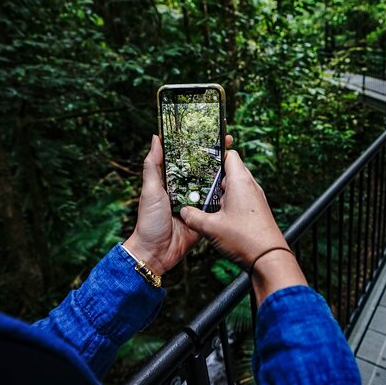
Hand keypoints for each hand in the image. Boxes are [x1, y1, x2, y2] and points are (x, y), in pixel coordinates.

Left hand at [125, 134, 231, 274]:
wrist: (156, 252)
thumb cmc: (148, 221)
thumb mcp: (150, 190)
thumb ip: (153, 165)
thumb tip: (156, 137)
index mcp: (171, 180)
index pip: (186, 158)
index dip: (197, 145)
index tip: (208, 132)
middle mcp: (185, 189)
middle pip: (202, 169)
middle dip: (214, 156)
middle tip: (228, 142)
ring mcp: (196, 202)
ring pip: (212, 184)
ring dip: (223, 174)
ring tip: (236, 159)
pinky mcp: (205, 216)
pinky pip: (217, 204)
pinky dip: (225, 196)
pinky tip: (236, 185)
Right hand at [180, 150, 306, 304]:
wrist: (269, 258)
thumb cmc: (246, 239)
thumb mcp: (211, 227)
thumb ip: (193, 217)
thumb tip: (184, 211)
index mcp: (240, 181)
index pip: (229, 154)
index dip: (214, 154)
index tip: (200, 158)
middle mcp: (250, 186)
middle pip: (230, 171)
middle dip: (212, 177)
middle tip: (196, 183)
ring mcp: (255, 199)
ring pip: (234, 186)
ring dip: (219, 192)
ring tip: (204, 200)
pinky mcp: (256, 211)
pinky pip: (239, 199)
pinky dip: (227, 202)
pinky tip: (216, 214)